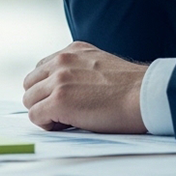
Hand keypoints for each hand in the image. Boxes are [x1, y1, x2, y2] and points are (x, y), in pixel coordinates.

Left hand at [21, 41, 148, 133]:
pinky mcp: (59, 100)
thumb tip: (66, 88)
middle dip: (43, 99)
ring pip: (29, 100)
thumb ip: (79, 68)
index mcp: (72, 50)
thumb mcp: (100, 64)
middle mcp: (62, 61)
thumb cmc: (130, 87)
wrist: (146, 94)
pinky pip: (35, 116)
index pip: (41, 69)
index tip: (68, 99)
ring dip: (45, 112)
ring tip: (68, 118)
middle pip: (30, 84)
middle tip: (65, 111)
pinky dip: (48, 124)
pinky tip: (69, 124)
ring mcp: (58, 80)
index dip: (50, 88)